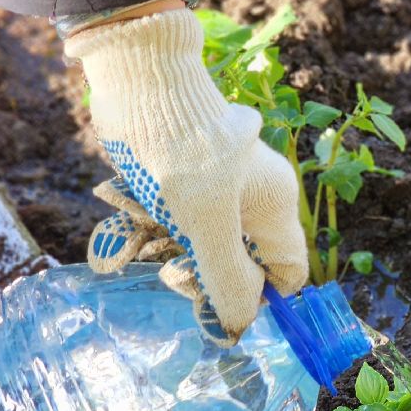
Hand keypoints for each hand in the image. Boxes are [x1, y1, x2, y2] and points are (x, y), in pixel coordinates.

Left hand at [66, 8, 307, 344]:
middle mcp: (256, 197)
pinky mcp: (186, 173)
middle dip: (200, 272)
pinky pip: (173, 215)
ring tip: (136, 232)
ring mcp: (220, 184)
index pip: (287, 273)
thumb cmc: (183, 155)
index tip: (220, 301)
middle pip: (238, 261)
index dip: (259, 296)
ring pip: (199, 239)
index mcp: (275, 207)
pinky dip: (148, 221)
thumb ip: (227, 281)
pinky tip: (123, 211)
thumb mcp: (207, 227)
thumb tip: (237, 328)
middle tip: (171, 268)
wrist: (142, 82)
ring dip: (164, 246)